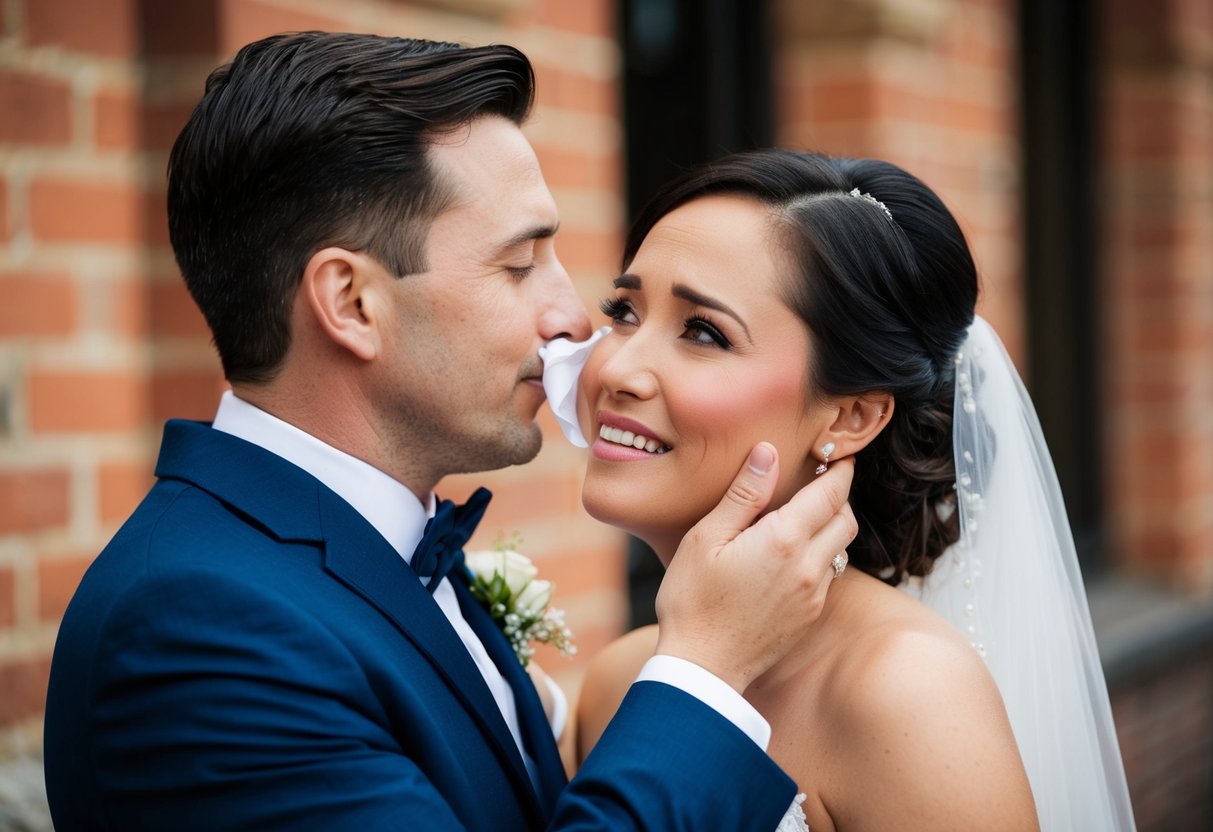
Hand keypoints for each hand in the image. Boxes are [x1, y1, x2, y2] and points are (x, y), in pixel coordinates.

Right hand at [653, 442, 855, 691]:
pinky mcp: (809, 616)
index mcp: (784, 540)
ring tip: (805, 516)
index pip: (831, 493)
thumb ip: (743, 494)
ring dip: (832, 526)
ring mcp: (813, 594)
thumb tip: (768, 453)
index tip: (837, 455)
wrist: (702, 668)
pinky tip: (792, 555)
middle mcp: (809, 566)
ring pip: (841, 548)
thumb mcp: (706, 538)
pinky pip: (829, 575)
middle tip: (821, 480)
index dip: (839, 470)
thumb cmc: (693, 601)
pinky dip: (821, 555)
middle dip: (839, 495)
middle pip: (846, 519)